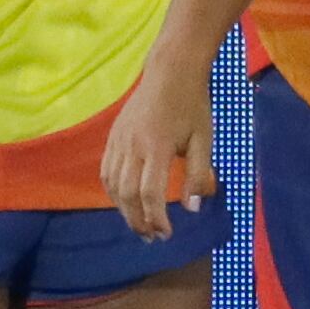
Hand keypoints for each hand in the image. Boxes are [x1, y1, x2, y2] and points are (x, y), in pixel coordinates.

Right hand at [100, 57, 218, 241]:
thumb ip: (197, 173)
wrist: (171, 70)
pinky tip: (126, 202)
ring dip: (124, 210)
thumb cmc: (192, 105)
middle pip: (127, 194)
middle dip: (138, 221)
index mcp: (157, 146)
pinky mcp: (113, 136)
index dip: (157, 218)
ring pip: (113, 185)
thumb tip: (192, 208)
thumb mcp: (203, 138)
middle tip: (151, 237)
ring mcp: (119, 140)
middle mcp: (133, 144)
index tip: (167, 234)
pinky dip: (114, 192)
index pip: (150, 193)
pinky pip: (106, 171)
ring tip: (139, 225)